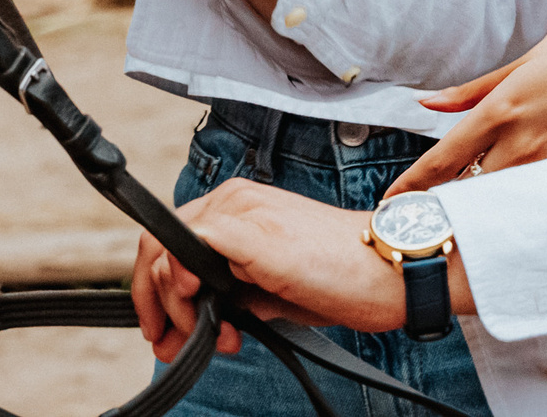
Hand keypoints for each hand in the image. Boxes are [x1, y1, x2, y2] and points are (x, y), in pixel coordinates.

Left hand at [129, 180, 461, 361]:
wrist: (390, 269)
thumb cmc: (344, 278)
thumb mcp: (274, 286)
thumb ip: (234, 291)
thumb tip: (199, 315)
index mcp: (240, 208)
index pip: (172, 242)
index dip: (159, 292)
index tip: (170, 334)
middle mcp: (234, 199)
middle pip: (157, 246)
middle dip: (156, 305)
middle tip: (173, 346)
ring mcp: (240, 210)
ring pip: (163, 250)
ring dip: (171, 306)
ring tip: (210, 339)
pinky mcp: (248, 230)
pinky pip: (184, 249)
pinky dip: (179, 287)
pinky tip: (207, 316)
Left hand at [385, 12, 546, 196]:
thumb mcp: (525, 57)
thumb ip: (473, 88)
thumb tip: (428, 103)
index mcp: (502, 109)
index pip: (444, 160)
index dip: (412, 187)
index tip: (392, 203)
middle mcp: (522, 143)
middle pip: (468, 190)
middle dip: (444, 203)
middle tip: (422, 214)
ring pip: (501, 198)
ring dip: (480, 205)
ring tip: (462, 214)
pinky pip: (536, 196)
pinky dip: (518, 202)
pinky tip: (511, 205)